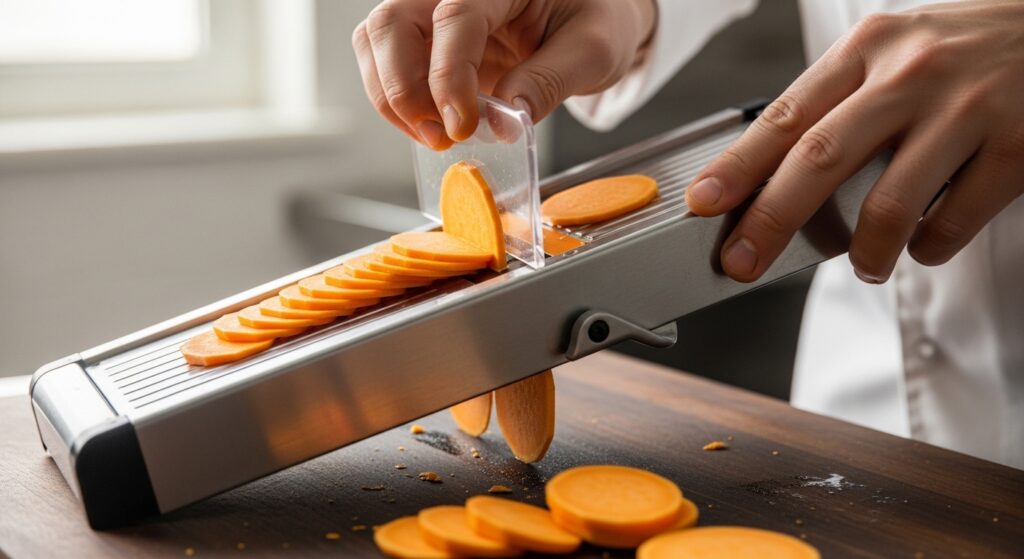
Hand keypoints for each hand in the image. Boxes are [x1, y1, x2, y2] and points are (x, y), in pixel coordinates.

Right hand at [352, 0, 655, 149]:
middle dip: (403, 87)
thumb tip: (505, 122)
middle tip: (440, 136)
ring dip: (391, 96)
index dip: (449, 76)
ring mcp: (434, 8)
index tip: (462, 126)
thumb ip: (550, 80)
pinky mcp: (427, 38)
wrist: (593, 13)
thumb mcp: (595, 49)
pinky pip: (385, 60)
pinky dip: (395, 99)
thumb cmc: (598, 18)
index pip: (455, 17)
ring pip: (376, 39)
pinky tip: (429, 126)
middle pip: (392, 22)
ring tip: (434, 137)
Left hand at [685, 0, 1023, 283]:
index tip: (703, 202)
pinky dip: (927, 248)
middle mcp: (912, 74)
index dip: (738, 165)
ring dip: (864, 252)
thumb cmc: (961, 50)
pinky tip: (923, 244)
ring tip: (865, 265)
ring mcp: (966, 110)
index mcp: (868, 49)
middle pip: (820, 159)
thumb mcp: (892, 52)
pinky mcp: (1017, 147)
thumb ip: (839, 104)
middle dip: (771, 220)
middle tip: (742, 262)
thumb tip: (771, 178)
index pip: (786, 115)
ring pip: (889, 203)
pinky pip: (951, 222)